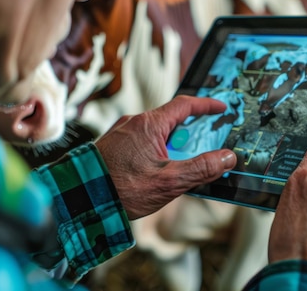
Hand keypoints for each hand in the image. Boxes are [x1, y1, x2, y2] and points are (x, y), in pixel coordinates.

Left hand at [94, 95, 235, 219]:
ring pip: (155, 133)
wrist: (79, 201)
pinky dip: (156, 151)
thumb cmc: (122, 189)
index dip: (205, 105)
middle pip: (171, 121)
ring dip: (172, 146)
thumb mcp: (169, 181)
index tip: (221, 107)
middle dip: (189, 134)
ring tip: (178, 169)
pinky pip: (141, 142)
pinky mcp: (112, 146)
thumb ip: (201, 168)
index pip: (184, 104)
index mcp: (149, 124)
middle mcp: (134, 123)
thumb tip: (227, 158)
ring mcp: (120, 133)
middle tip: (203, 149)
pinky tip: (156, 172)